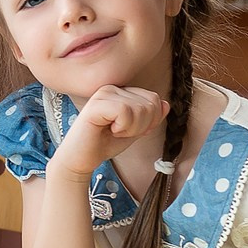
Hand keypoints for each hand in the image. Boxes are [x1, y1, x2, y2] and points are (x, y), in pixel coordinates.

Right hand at [49, 84, 168, 183]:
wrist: (81, 159)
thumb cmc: (105, 144)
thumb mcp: (135, 130)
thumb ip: (150, 118)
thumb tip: (166, 104)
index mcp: (121, 91)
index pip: (154, 99)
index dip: (150, 121)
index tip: (129, 130)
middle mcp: (112, 88)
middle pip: (151, 103)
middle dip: (142, 125)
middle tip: (120, 132)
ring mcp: (103, 94)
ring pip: (140, 108)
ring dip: (131, 129)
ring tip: (114, 131)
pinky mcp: (96, 105)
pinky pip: (125, 112)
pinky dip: (123, 127)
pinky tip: (108, 130)